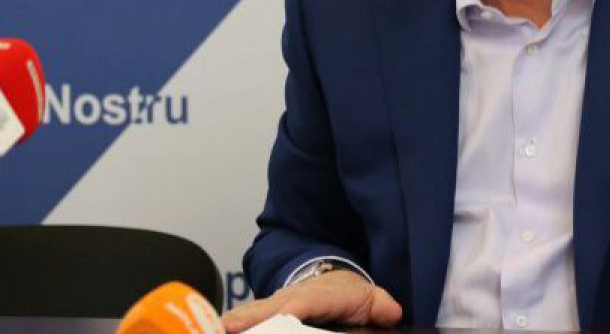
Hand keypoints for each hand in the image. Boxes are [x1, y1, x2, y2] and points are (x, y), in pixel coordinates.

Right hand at [221, 269, 401, 331]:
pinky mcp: (263, 314)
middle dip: (251, 318)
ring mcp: (275, 304)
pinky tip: (218, 330)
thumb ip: (380, 306)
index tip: (283, 314)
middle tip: (230, 327)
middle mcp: (292, 297)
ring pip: (252, 313)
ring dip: (235, 322)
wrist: (331, 280)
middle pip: (269, 308)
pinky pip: (245, 319)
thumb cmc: (348, 296)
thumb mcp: (369, 299)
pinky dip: (232, 324)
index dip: (293, 308)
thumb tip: (391, 312)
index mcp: (321, 295)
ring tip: (219, 329)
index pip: (306, 302)